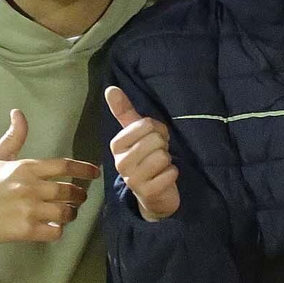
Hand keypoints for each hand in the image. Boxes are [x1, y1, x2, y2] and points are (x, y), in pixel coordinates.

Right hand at [0, 110, 98, 254]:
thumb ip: (13, 137)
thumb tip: (18, 113)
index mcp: (25, 168)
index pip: (64, 166)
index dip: (84, 169)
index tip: (95, 173)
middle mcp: (30, 188)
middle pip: (69, 190)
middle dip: (80, 194)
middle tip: (80, 197)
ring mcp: (28, 210)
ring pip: (66, 212)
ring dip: (71, 213)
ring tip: (68, 212)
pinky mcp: (25, 231)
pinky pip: (55, 232)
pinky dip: (58, 230)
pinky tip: (53, 227)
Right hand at [105, 87, 179, 220]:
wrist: (153, 194)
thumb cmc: (146, 158)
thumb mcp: (136, 133)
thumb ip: (124, 111)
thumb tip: (110, 88)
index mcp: (116, 145)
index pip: (145, 124)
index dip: (157, 130)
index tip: (152, 140)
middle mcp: (120, 162)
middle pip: (156, 140)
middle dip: (163, 146)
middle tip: (157, 155)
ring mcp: (132, 179)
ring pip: (163, 156)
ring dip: (168, 161)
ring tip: (160, 167)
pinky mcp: (147, 192)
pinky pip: (171, 173)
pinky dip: (173, 174)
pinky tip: (164, 178)